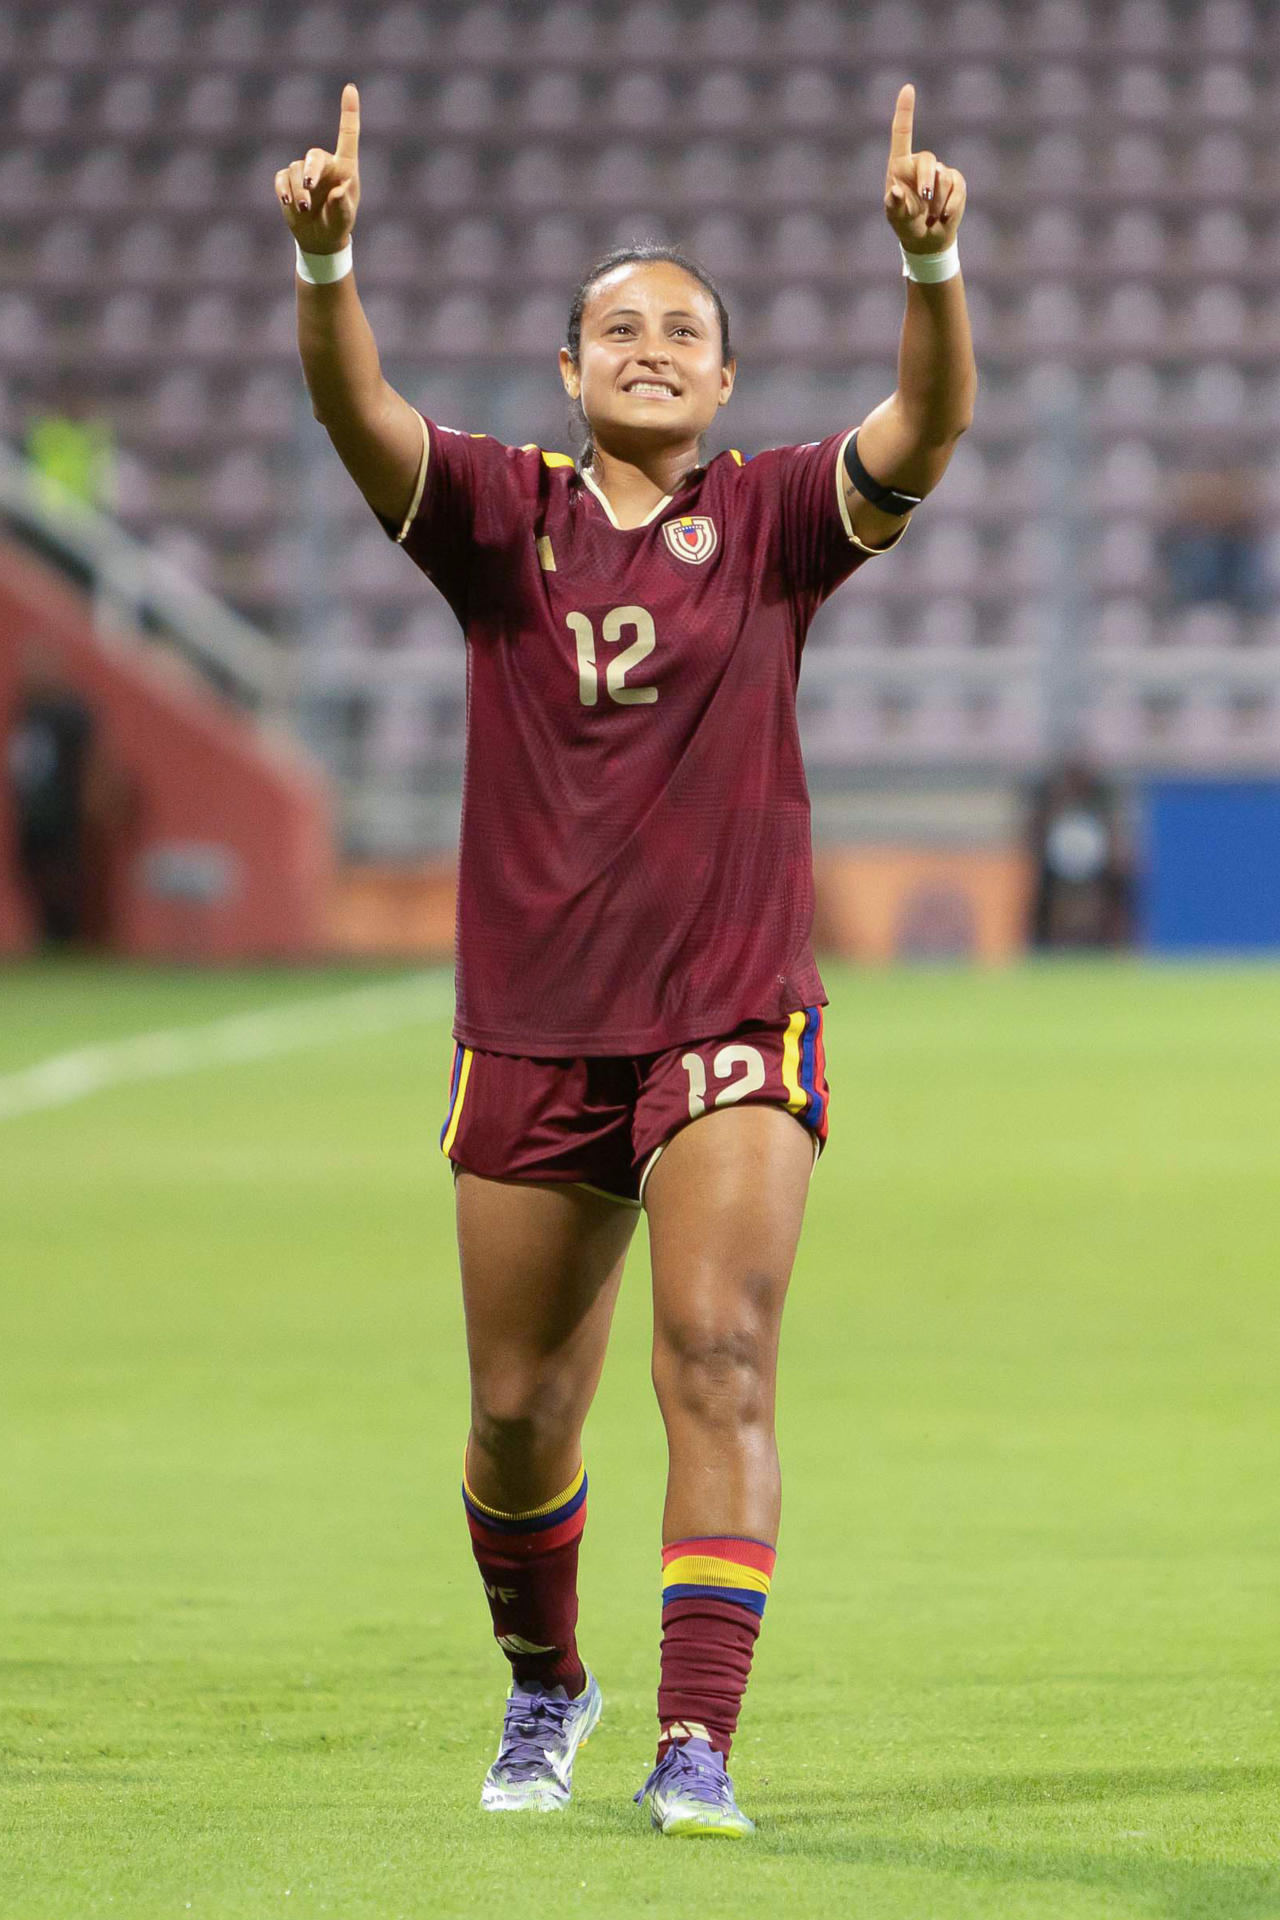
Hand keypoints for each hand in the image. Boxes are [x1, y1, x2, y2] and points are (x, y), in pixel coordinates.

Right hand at [274, 82, 360, 253]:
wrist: (320, 238)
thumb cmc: (338, 223)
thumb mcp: (344, 218)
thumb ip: (343, 205)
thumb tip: (338, 191)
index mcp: (345, 167)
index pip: (347, 135)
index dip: (349, 112)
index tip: (350, 88)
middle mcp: (324, 165)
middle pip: (314, 155)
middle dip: (311, 170)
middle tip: (310, 188)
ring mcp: (304, 172)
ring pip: (296, 171)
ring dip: (299, 191)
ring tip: (304, 209)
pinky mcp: (288, 181)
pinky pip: (282, 179)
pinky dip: (283, 190)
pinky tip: (287, 202)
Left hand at [884, 83, 965, 255]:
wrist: (926, 238)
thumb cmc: (905, 223)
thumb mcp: (896, 217)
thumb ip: (894, 205)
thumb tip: (894, 192)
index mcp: (900, 165)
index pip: (902, 133)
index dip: (905, 110)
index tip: (908, 88)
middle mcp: (920, 164)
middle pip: (928, 160)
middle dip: (927, 180)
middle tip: (924, 198)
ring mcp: (940, 172)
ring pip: (944, 178)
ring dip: (937, 201)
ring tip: (930, 216)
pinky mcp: (957, 182)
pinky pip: (957, 188)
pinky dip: (951, 205)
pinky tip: (942, 217)